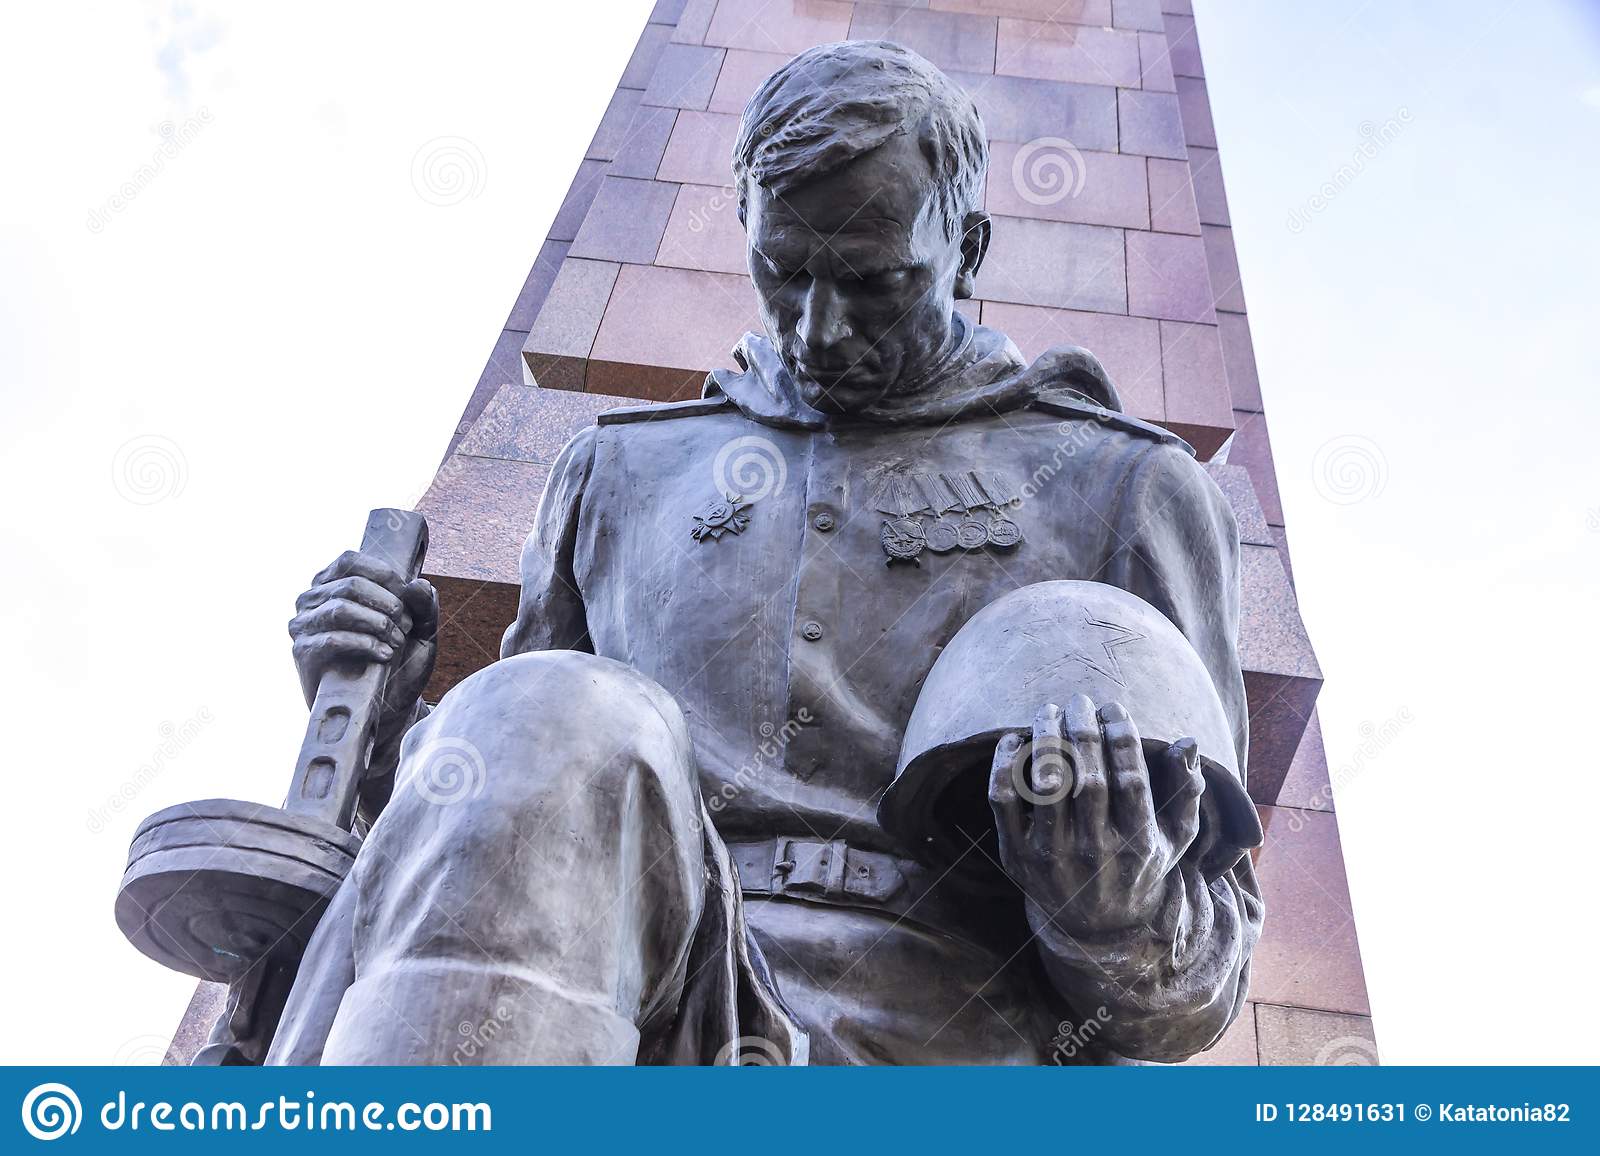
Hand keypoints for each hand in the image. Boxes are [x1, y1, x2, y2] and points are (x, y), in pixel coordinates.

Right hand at [288, 550, 437, 745]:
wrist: (388, 708)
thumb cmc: (401, 662)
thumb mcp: (422, 630)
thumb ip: (424, 605)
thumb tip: (418, 584)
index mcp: (334, 583)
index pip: (351, 560)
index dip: (383, 574)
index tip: (406, 596)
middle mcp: (313, 600)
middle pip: (350, 584)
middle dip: (386, 604)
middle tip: (404, 626)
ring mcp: (304, 626)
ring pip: (340, 608)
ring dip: (378, 624)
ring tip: (396, 642)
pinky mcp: (303, 653)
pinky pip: (331, 639)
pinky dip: (365, 644)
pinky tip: (384, 655)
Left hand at [988, 693, 1202, 938]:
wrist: (1098, 926)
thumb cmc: (1140, 864)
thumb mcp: (1175, 836)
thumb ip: (1186, 790)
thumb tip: (1187, 741)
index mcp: (1137, 843)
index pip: (1130, 779)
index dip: (1122, 736)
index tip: (1114, 708)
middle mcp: (1095, 852)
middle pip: (1088, 778)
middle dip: (1083, 729)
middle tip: (1080, 700)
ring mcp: (1053, 857)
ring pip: (1045, 786)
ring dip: (1045, 739)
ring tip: (1049, 710)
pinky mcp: (1016, 857)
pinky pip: (1002, 802)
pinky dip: (1003, 766)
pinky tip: (1012, 740)